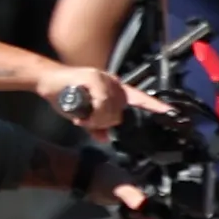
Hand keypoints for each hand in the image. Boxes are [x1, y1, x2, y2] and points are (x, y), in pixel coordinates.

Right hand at [34, 63, 158, 133]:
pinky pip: (101, 105)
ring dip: (96, 121)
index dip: (155, 106)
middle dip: (103, 123)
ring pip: (111, 111)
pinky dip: (92, 116)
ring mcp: (104, 79)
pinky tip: (81, 118)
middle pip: (120, 113)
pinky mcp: (94, 79)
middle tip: (87, 123)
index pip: (139, 98)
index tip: (171, 112)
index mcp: (113, 89)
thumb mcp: (83, 114)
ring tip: (82, 119)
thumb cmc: (64, 95)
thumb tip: (105, 138)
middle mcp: (113, 83)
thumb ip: (95, 125)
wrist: (47, 81)